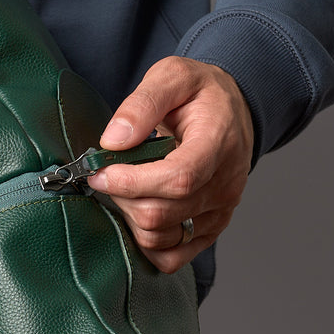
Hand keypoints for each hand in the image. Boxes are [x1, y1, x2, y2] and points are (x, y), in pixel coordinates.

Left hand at [86, 56, 253, 272]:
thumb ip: (142, 103)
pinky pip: (172, 257)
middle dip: (122, 197)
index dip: (131, 181)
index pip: (177, 179)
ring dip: (130, 217)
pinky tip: (138, 212)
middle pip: (162, 213)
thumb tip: (113, 140)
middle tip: (110, 173)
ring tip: (127, 187)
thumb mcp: (172, 76)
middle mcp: (225, 183)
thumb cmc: (201, 93)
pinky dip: (146, 242)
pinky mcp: (211, 227)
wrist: (233, 110)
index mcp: (218, 143)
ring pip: (161, 238)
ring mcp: (219, 210)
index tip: (100, 171)